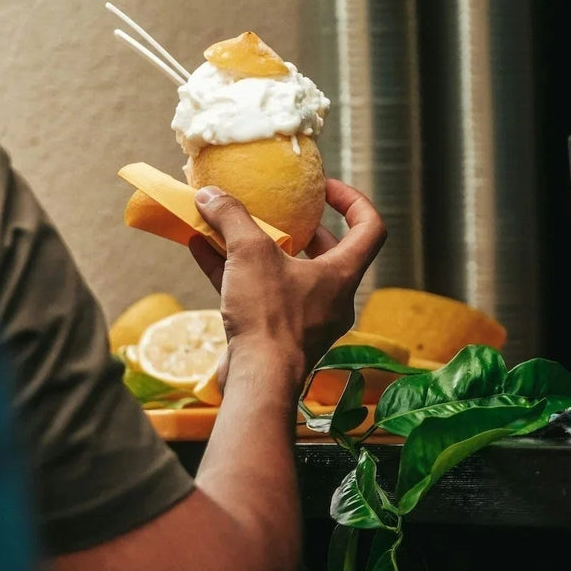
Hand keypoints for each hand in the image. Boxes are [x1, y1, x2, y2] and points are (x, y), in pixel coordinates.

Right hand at [188, 178, 386, 390]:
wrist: (258, 383)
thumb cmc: (269, 318)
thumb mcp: (250, 254)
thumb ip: (232, 218)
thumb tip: (210, 195)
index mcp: (342, 274)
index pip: (369, 227)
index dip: (353, 200)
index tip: (325, 188)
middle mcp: (330, 297)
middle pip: (327, 252)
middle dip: (300, 227)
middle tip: (278, 210)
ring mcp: (305, 319)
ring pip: (286, 274)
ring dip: (259, 249)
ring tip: (231, 225)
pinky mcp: (277, 336)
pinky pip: (258, 294)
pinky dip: (234, 272)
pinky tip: (201, 250)